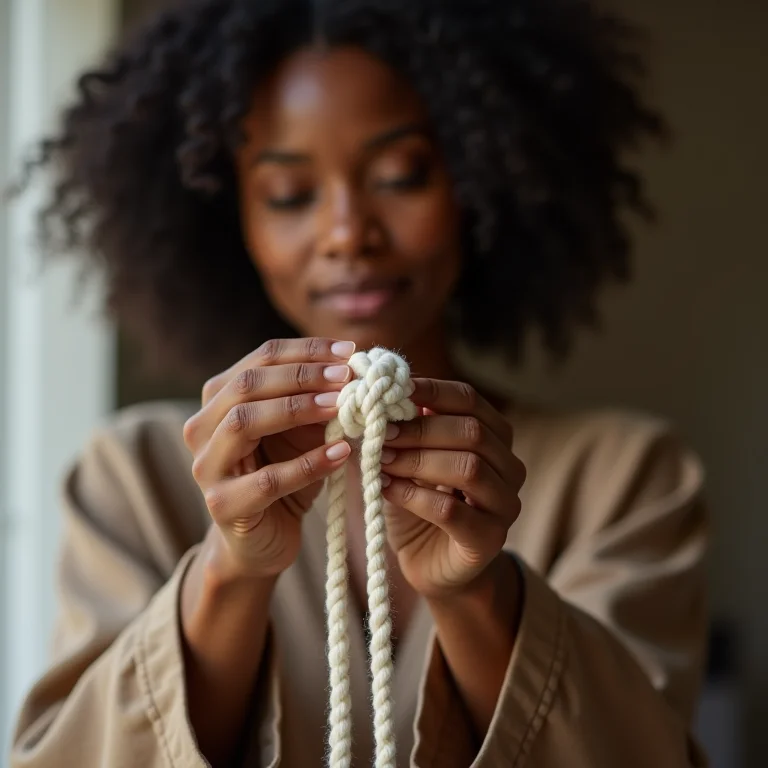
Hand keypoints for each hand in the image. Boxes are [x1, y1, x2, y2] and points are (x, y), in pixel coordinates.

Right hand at [182, 337, 354, 577]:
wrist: (261, 541)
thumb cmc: (284, 476)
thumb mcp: (301, 432)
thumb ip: (316, 403)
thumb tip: (355, 372)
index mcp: (219, 399)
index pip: (260, 360)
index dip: (306, 352)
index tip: (350, 352)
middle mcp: (201, 426)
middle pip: (247, 385)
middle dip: (302, 376)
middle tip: (346, 377)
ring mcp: (206, 466)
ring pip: (243, 423)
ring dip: (297, 409)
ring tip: (341, 408)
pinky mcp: (222, 504)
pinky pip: (267, 480)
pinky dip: (308, 464)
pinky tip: (341, 453)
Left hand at [379, 379, 525, 597]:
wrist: (432, 564)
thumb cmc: (420, 503)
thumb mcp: (409, 458)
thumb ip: (404, 428)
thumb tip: (378, 394)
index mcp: (495, 437)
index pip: (470, 400)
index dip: (431, 391)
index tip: (392, 389)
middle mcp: (510, 467)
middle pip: (471, 432)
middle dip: (419, 430)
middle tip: (379, 433)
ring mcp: (505, 505)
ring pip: (467, 468)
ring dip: (416, 461)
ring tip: (380, 461)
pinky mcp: (488, 540)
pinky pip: (451, 511)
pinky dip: (413, 496)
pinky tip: (386, 489)